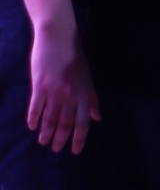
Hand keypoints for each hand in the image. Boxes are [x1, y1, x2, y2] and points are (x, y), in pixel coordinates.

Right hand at [27, 25, 100, 153]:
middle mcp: (70, 95)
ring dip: (46, 133)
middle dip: (60, 139)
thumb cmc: (75, 58)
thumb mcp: (88, 78)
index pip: (83, 122)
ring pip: (49, 118)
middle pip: (64, 123)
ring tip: (43, 142)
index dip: (79, 138)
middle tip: (56, 149)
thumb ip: (91, 99)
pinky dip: (33, 119)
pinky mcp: (39, 86)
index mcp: (84, 92)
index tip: (75, 151)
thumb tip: (97, 117)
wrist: (58, 39)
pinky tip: (32, 127)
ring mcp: (54, 91)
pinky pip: (35, 107)